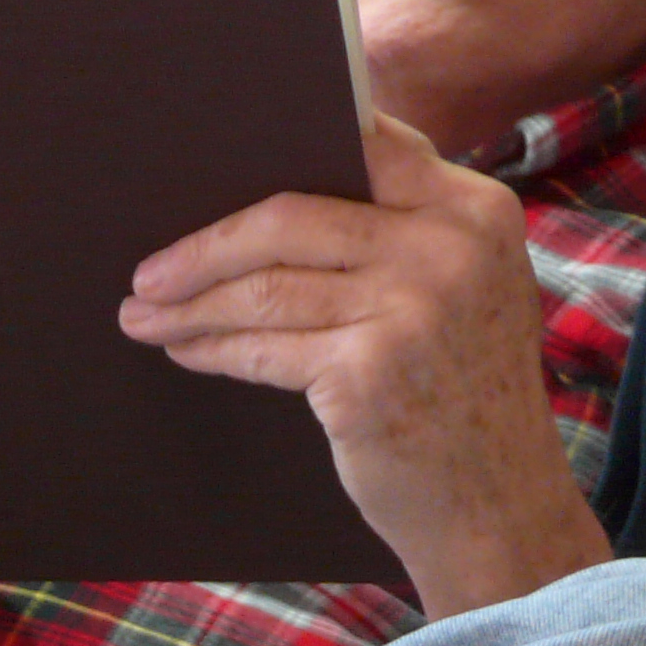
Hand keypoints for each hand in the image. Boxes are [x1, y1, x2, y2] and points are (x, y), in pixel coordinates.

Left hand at [116, 114, 609, 617]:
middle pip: (287, 217)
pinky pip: (260, 348)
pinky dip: (211, 348)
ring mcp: (408, 309)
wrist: (499, 504)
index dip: (282, 140)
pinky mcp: (364, 373)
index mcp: (475, 210)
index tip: (212, 158)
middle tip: (147, 271)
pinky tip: (184, 349)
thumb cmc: (467, 393)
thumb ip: (407, 232)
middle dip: (203, 245)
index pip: (366, 143)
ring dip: (190, 304)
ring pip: (263, 288)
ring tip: (145, 314)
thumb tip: (280, 197)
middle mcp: (446, 247)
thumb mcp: (471, 290)